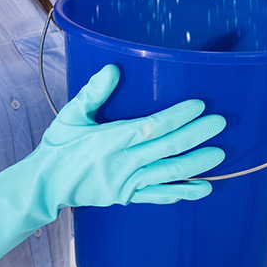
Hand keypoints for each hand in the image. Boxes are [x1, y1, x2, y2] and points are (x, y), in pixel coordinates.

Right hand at [0, 64, 225, 266]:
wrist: (45, 184)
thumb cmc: (59, 146)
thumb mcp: (72, 115)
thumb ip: (93, 92)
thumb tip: (113, 69)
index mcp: (111, 139)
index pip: (152, 126)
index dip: (178, 117)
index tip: (199, 106)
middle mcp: (122, 162)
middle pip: (167, 148)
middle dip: (196, 136)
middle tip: (220, 124)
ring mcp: (126, 183)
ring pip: (168, 174)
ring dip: (196, 164)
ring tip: (219, 154)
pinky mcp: (126, 197)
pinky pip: (158, 197)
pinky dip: (181, 193)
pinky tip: (202, 188)